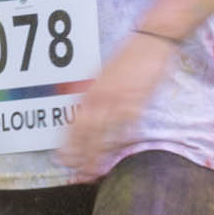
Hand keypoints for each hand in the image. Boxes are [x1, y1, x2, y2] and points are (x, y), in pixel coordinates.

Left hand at [54, 37, 173, 182]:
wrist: (151, 40)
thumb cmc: (129, 57)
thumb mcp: (104, 74)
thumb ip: (95, 92)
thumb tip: (86, 110)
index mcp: (90, 90)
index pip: (74, 122)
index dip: (67, 144)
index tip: (63, 160)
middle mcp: (100, 96)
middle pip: (83, 131)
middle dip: (78, 154)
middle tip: (75, 173)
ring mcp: (117, 99)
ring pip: (101, 133)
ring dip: (95, 155)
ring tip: (90, 172)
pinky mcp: (135, 101)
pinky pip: (124, 127)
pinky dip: (117, 143)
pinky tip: (114, 156)